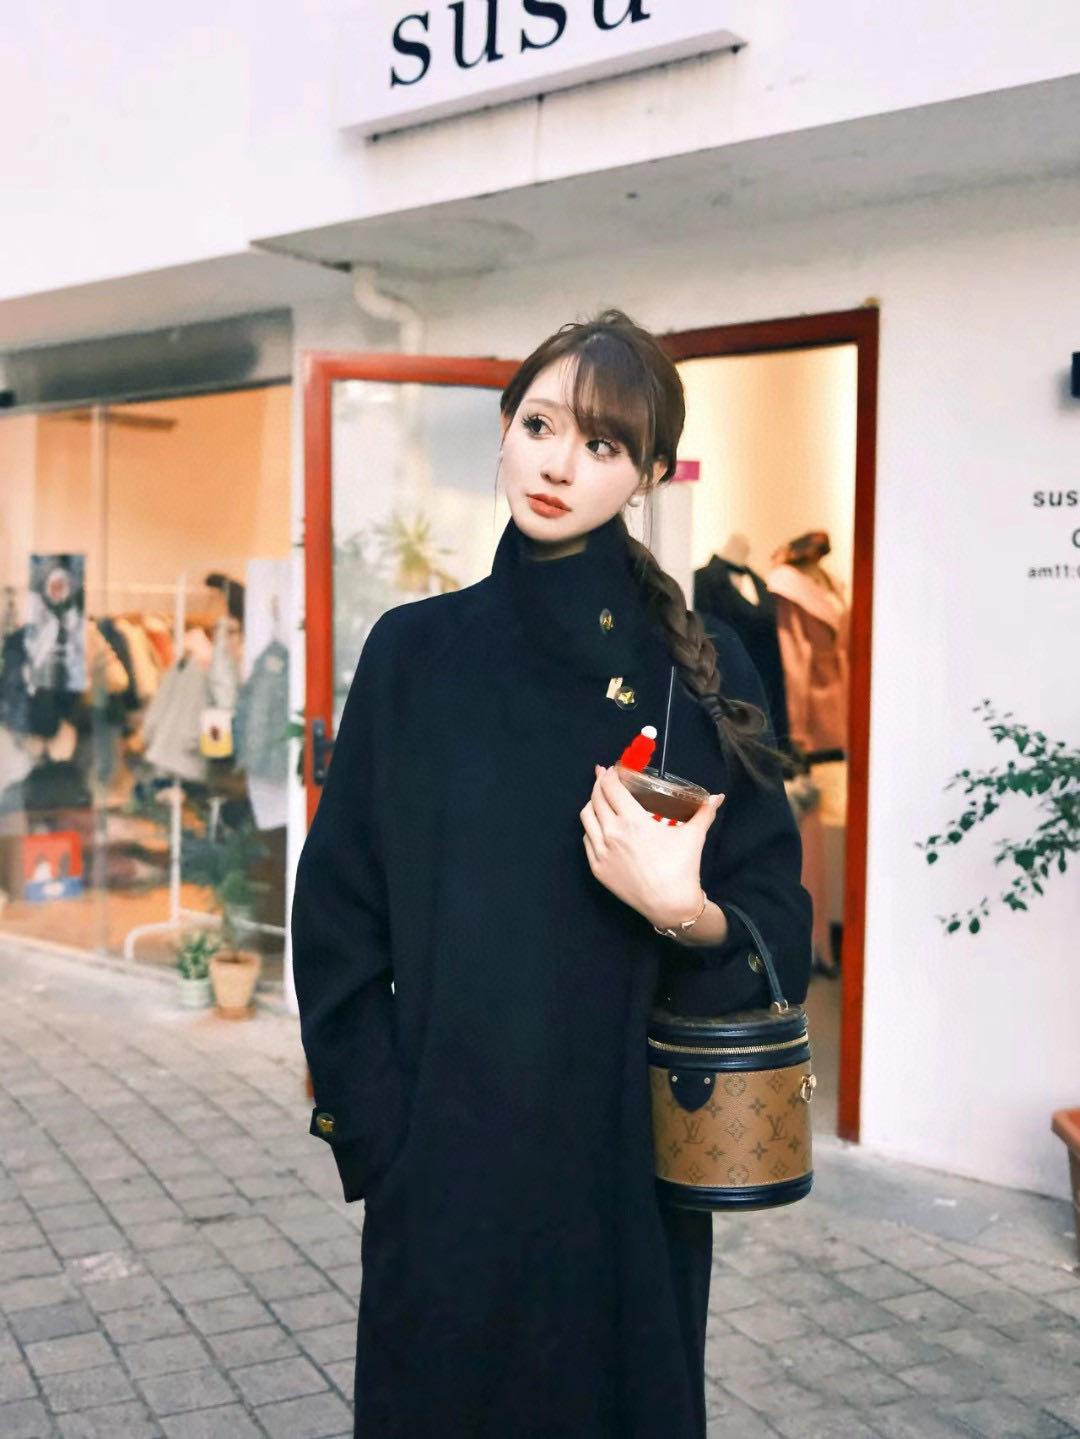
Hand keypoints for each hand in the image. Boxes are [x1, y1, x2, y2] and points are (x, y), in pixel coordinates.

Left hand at [579, 765, 724, 930]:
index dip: (609, 774)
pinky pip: (586, 839)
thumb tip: (718, 797)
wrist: (670, 905)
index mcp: (632, 820)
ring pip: (586, 817)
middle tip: (605, 777)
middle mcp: (612, 832)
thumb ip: (704, 812)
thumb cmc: (681, 868)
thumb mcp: (693, 836)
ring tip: (601, 799)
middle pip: (596, 798)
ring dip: (592, 803)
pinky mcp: (597, 868)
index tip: (613, 769)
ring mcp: (601, 851)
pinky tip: (600, 826)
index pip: (611, 787)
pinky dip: (591, 828)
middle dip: (599, 783)